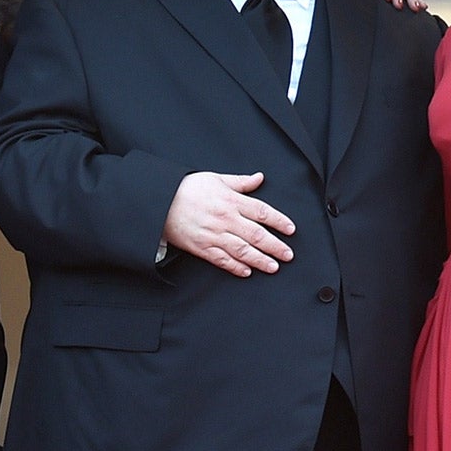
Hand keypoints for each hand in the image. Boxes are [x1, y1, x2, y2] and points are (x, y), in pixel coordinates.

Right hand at [163, 171, 295, 276]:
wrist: (159, 201)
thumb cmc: (187, 188)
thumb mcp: (216, 179)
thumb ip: (240, 182)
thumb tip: (259, 178)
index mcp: (231, 201)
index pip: (262, 212)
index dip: (279, 221)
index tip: (291, 229)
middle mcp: (225, 219)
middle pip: (256, 234)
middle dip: (275, 246)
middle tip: (289, 255)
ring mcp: (213, 235)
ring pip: (242, 250)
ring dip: (260, 260)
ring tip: (274, 267)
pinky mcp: (201, 247)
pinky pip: (221, 259)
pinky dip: (235, 266)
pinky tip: (247, 272)